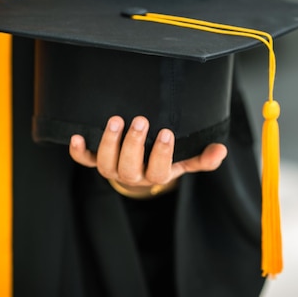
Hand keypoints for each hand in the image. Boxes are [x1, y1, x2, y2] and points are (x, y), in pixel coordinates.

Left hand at [69, 115, 227, 197]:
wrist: (140, 170)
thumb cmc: (165, 161)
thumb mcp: (186, 161)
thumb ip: (203, 158)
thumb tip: (220, 151)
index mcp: (156, 176)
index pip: (159, 171)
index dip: (162, 154)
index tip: (167, 132)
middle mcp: (132, 176)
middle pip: (129, 168)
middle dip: (133, 144)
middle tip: (140, 120)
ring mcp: (113, 169)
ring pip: (106, 164)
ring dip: (109, 143)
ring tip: (116, 120)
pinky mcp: (95, 162)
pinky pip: (84, 160)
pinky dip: (78, 151)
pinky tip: (77, 136)